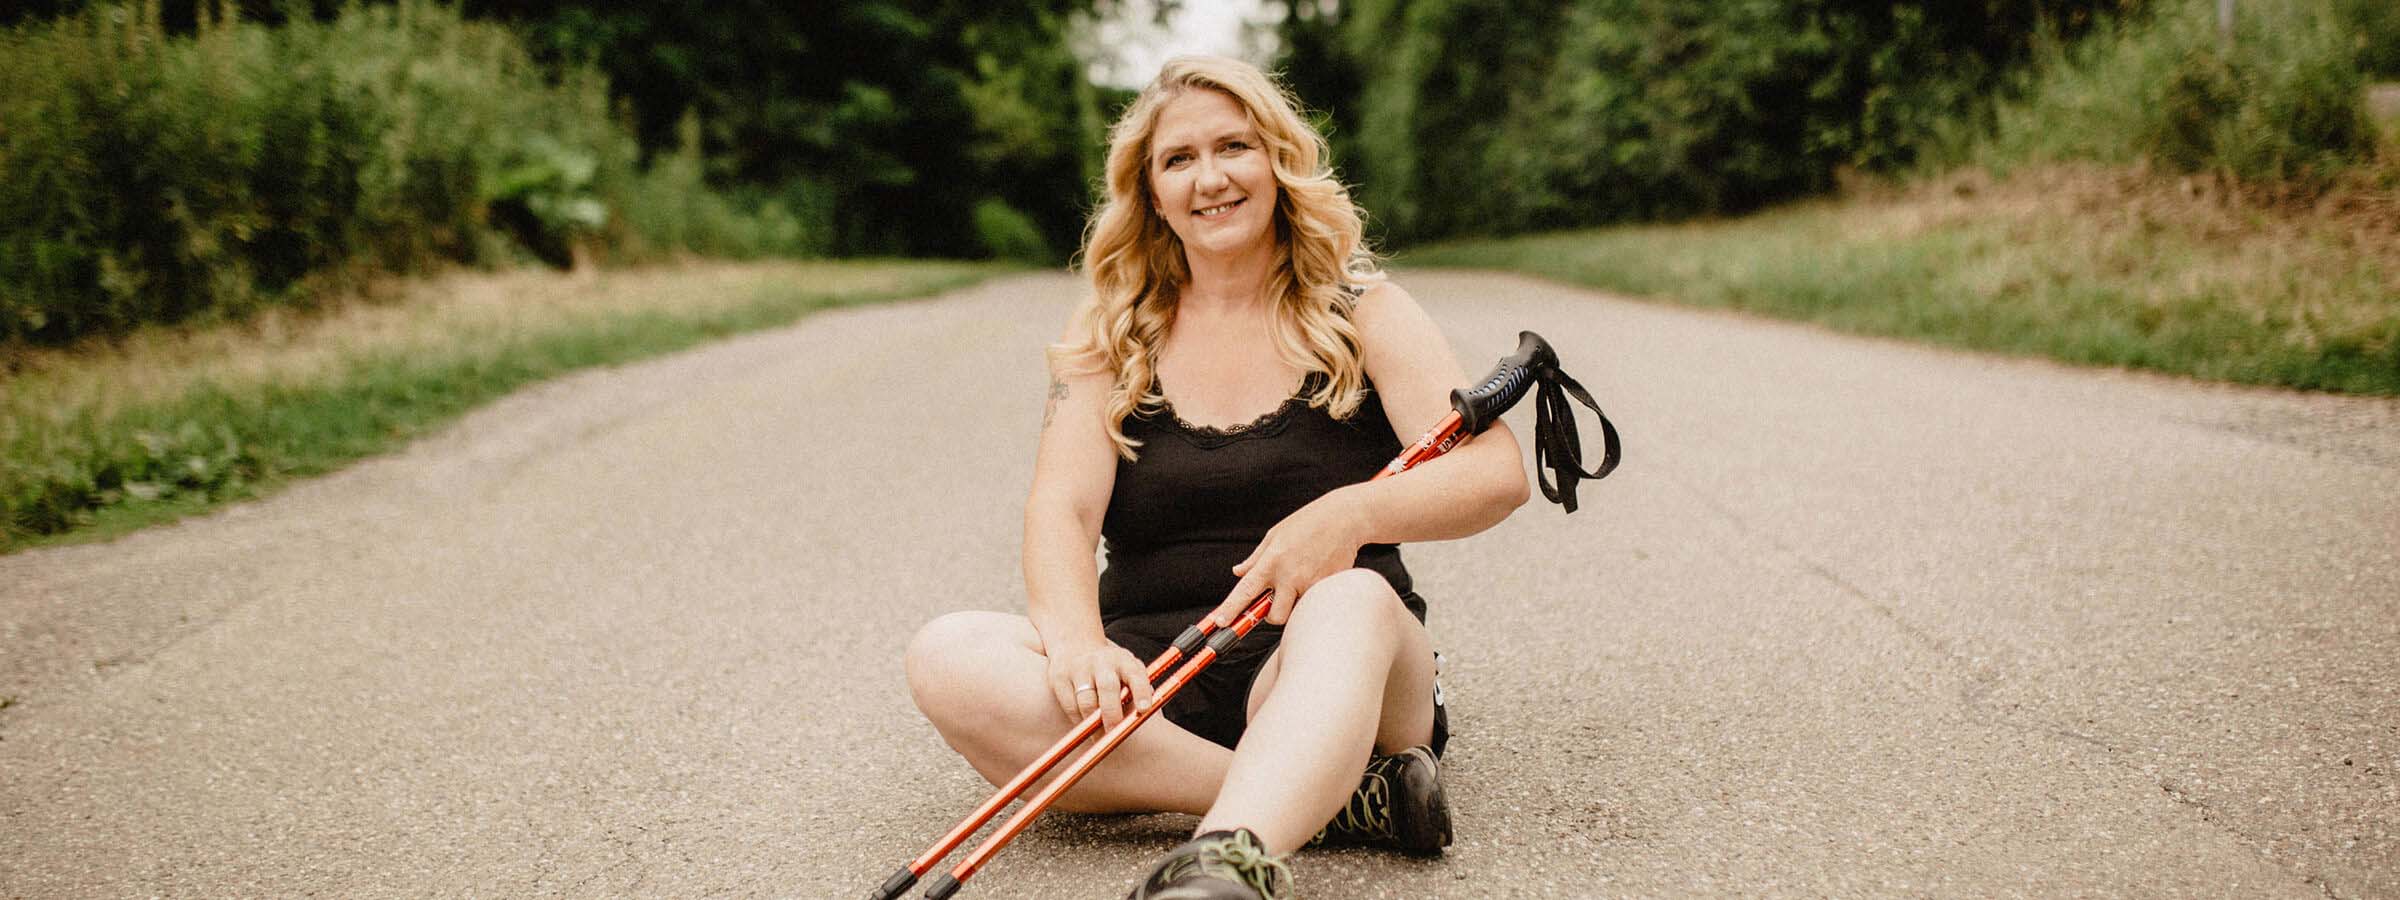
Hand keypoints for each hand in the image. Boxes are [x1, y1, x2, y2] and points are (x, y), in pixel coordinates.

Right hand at [1042, 637, 1154, 727]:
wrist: (1075, 643)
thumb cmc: (1110, 667)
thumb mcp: (1127, 670)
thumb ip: (1137, 690)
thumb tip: (1141, 714)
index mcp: (1123, 660)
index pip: (1136, 675)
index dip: (1141, 692)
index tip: (1144, 709)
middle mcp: (1102, 662)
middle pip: (1108, 688)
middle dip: (1112, 715)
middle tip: (1115, 734)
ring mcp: (1079, 668)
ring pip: (1086, 702)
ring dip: (1094, 724)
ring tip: (1100, 737)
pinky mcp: (1059, 677)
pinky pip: (1070, 706)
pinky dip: (1079, 720)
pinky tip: (1085, 725)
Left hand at [1207, 488, 1368, 626]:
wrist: (1344, 517)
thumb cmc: (1307, 523)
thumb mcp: (1275, 535)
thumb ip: (1255, 558)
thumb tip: (1238, 572)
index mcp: (1271, 561)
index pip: (1245, 591)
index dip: (1230, 609)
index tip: (1220, 623)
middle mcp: (1289, 575)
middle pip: (1274, 616)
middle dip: (1274, 614)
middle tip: (1279, 599)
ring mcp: (1310, 583)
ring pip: (1296, 612)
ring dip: (1294, 605)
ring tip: (1301, 581)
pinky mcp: (1328, 586)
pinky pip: (1315, 602)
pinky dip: (1313, 595)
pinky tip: (1317, 574)